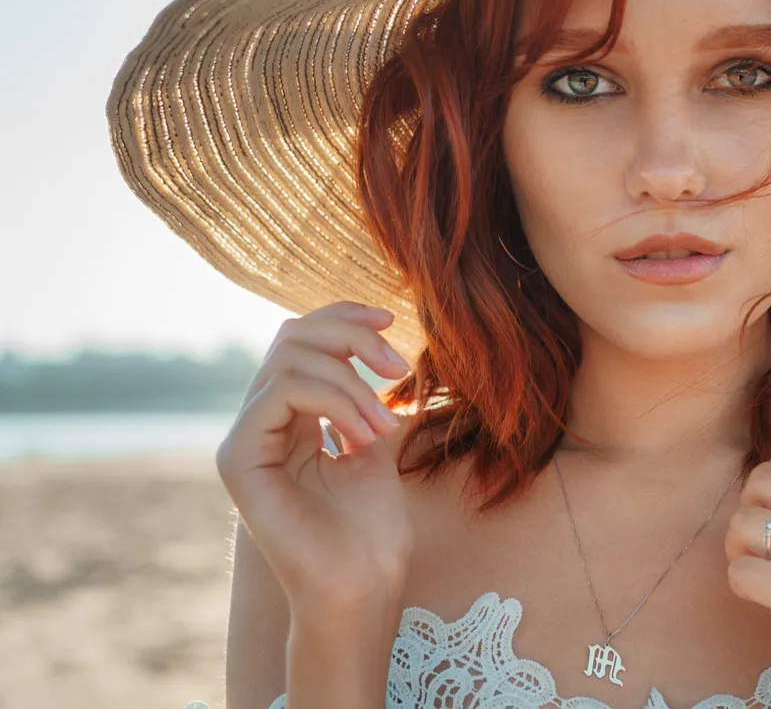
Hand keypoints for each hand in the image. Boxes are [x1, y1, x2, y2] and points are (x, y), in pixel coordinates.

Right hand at [214, 300, 415, 614]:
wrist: (362, 586)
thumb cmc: (372, 528)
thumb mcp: (374, 440)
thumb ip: (361, 394)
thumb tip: (373, 341)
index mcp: (291, 416)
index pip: (302, 339)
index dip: (343, 317)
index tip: (391, 320)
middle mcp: (261, 422)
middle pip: (291, 337)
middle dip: (352, 338)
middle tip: (399, 368)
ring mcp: (245, 439)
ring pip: (288, 359)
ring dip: (351, 381)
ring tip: (384, 425)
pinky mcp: (238, 458)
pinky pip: (280, 392)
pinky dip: (334, 400)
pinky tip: (365, 433)